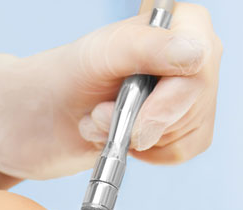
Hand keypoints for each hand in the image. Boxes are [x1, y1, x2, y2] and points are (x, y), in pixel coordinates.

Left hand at [0, 2, 220, 179]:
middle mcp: (192, 53)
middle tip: (100, 113)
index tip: (136, 108)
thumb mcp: (101, 56)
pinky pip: (183, 151)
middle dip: (142, 118)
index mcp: (178, 22)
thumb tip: (197, 53)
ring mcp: (189, 92)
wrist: (42, 120)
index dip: (169, 93)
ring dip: (136, 136)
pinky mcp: (181, 127)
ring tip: (102, 120)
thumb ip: (147, 49)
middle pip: (196, 100)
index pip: (200, 57)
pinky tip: (120, 136)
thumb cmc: (65, 77)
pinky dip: (146, 154)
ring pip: (188, 129)